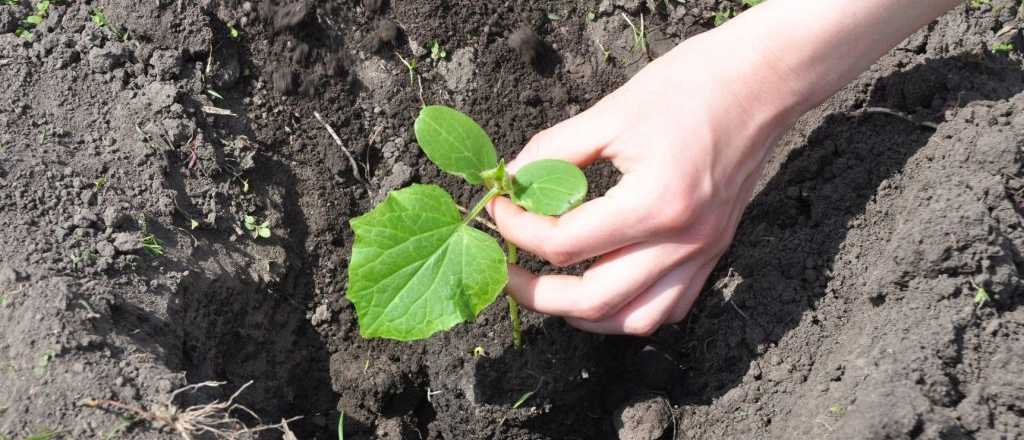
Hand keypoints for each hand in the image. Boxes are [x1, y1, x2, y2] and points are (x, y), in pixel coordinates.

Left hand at [487, 28, 796, 335]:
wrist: (762, 81)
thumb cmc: (692, 86)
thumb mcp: (611, 113)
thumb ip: (554, 152)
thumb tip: (511, 179)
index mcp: (656, 204)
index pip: (566, 243)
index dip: (518, 229)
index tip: (498, 208)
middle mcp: (683, 242)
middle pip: (593, 300)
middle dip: (536, 293)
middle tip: (505, 270)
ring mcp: (702, 253)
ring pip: (632, 319)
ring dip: (582, 314)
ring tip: (550, 289)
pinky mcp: (713, 252)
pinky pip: (668, 308)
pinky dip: (627, 310)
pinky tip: (603, 288)